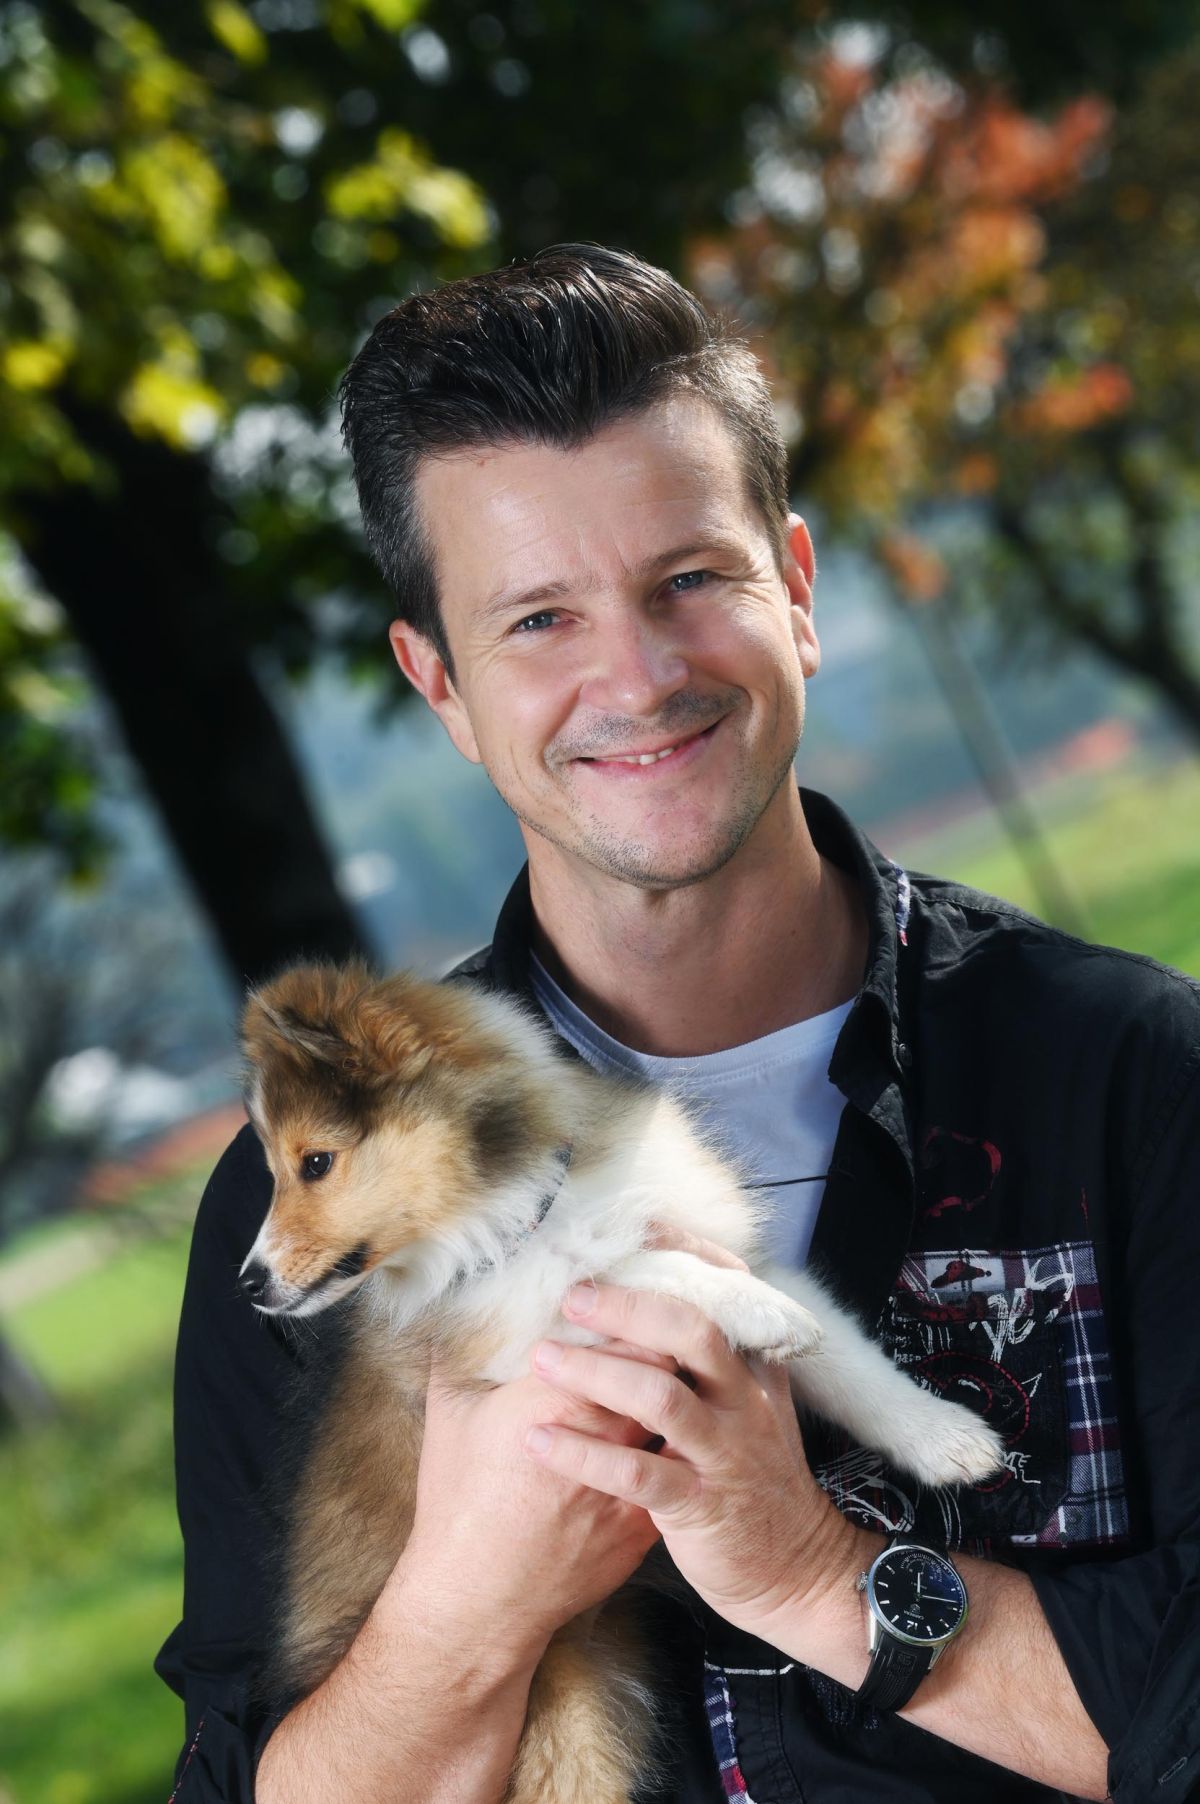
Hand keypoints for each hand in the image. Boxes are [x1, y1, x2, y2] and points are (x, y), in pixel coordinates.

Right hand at [392, 1343, 666, 1665]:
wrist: (476, 1603)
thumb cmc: (456, 1504)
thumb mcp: (449, 1415)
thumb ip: (457, 1353)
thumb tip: (454, 1310)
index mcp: (554, 1403)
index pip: (626, 1343)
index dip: (635, 1320)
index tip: (630, 1311)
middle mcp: (602, 1442)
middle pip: (661, 1378)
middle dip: (664, 1353)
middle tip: (661, 1337)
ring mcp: (629, 1489)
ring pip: (675, 1427)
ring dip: (672, 1405)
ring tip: (668, 1387)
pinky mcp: (642, 1529)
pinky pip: (672, 1477)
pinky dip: (674, 1455)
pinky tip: (668, 1444)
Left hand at [524, 1280, 863, 1643]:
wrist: (796, 1573)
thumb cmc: (753, 1482)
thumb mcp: (750, 1411)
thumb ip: (715, 1363)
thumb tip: (655, 1309)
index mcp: (751, 1372)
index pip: (724, 1295)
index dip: (681, 1257)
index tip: (636, 1231)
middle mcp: (743, 1402)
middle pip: (693, 1331)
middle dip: (628, 1308)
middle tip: (573, 1296)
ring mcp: (724, 1453)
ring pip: (660, 1396)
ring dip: (595, 1373)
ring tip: (541, 1360)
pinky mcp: (700, 1505)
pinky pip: (636, 1472)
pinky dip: (583, 1453)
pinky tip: (539, 1440)